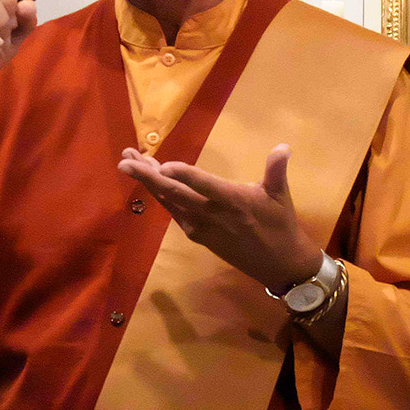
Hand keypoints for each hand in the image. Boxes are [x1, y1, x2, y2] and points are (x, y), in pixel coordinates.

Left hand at [118, 143, 324, 291]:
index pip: (203, 185)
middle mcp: (212, 215)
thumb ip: (277, 170)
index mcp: (233, 202)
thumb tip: (283, 146)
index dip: (183, 174)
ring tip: (129, 164)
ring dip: (148, 183)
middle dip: (148, 176)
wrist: (277, 263)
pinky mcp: (197, 235)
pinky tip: (150, 183)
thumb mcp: (281, 196)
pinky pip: (173, 212)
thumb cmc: (280, 225)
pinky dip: (159, 196)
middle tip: (125, 160)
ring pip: (169, 202)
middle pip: (175, 194)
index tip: (162, 163)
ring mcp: (201, 227)